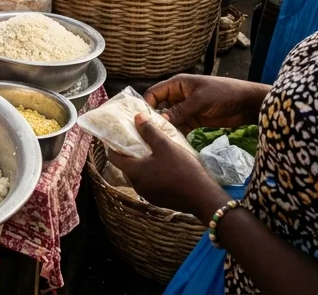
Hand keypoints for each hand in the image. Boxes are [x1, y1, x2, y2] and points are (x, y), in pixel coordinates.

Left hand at [107, 117, 228, 219]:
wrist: (203, 197)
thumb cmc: (182, 169)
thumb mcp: (165, 145)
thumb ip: (149, 131)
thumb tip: (137, 117)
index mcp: (135, 172)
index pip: (114, 158)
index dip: (113, 146)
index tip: (118, 137)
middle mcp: (138, 185)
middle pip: (126, 167)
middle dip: (129, 155)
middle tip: (136, 142)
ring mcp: (149, 195)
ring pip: (139, 176)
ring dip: (141, 165)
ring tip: (150, 153)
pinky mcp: (159, 200)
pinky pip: (149, 184)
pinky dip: (151, 175)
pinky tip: (163, 167)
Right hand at [143, 73, 266, 131]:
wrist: (246, 104)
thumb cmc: (223, 94)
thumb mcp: (200, 100)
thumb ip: (180, 110)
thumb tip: (160, 120)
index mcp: (177, 84)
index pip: (154, 93)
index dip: (146, 105)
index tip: (141, 120)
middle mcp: (178, 96)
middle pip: (159, 107)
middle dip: (153, 118)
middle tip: (146, 133)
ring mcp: (186, 109)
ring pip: (169, 119)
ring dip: (165, 128)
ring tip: (157, 141)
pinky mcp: (194, 120)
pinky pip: (180, 127)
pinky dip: (176, 134)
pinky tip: (172, 143)